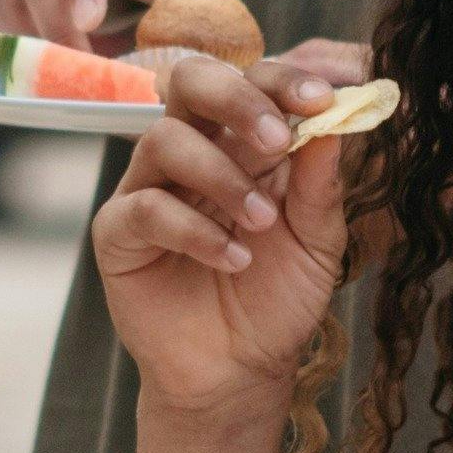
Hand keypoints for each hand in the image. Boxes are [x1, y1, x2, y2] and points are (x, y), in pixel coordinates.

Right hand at [90, 53, 353, 416]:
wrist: (240, 372)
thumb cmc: (278, 299)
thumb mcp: (317, 242)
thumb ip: (320, 184)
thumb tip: (333, 121)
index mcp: (240, 142)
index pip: (252, 81)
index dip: (284, 81)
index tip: (323, 99)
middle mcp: (191, 153)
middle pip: (191, 82)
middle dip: (237, 99)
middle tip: (277, 140)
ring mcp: (149, 188)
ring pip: (164, 139)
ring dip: (221, 176)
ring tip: (262, 223)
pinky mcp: (119, 234)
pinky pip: (144, 207)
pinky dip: (194, 230)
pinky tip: (233, 260)